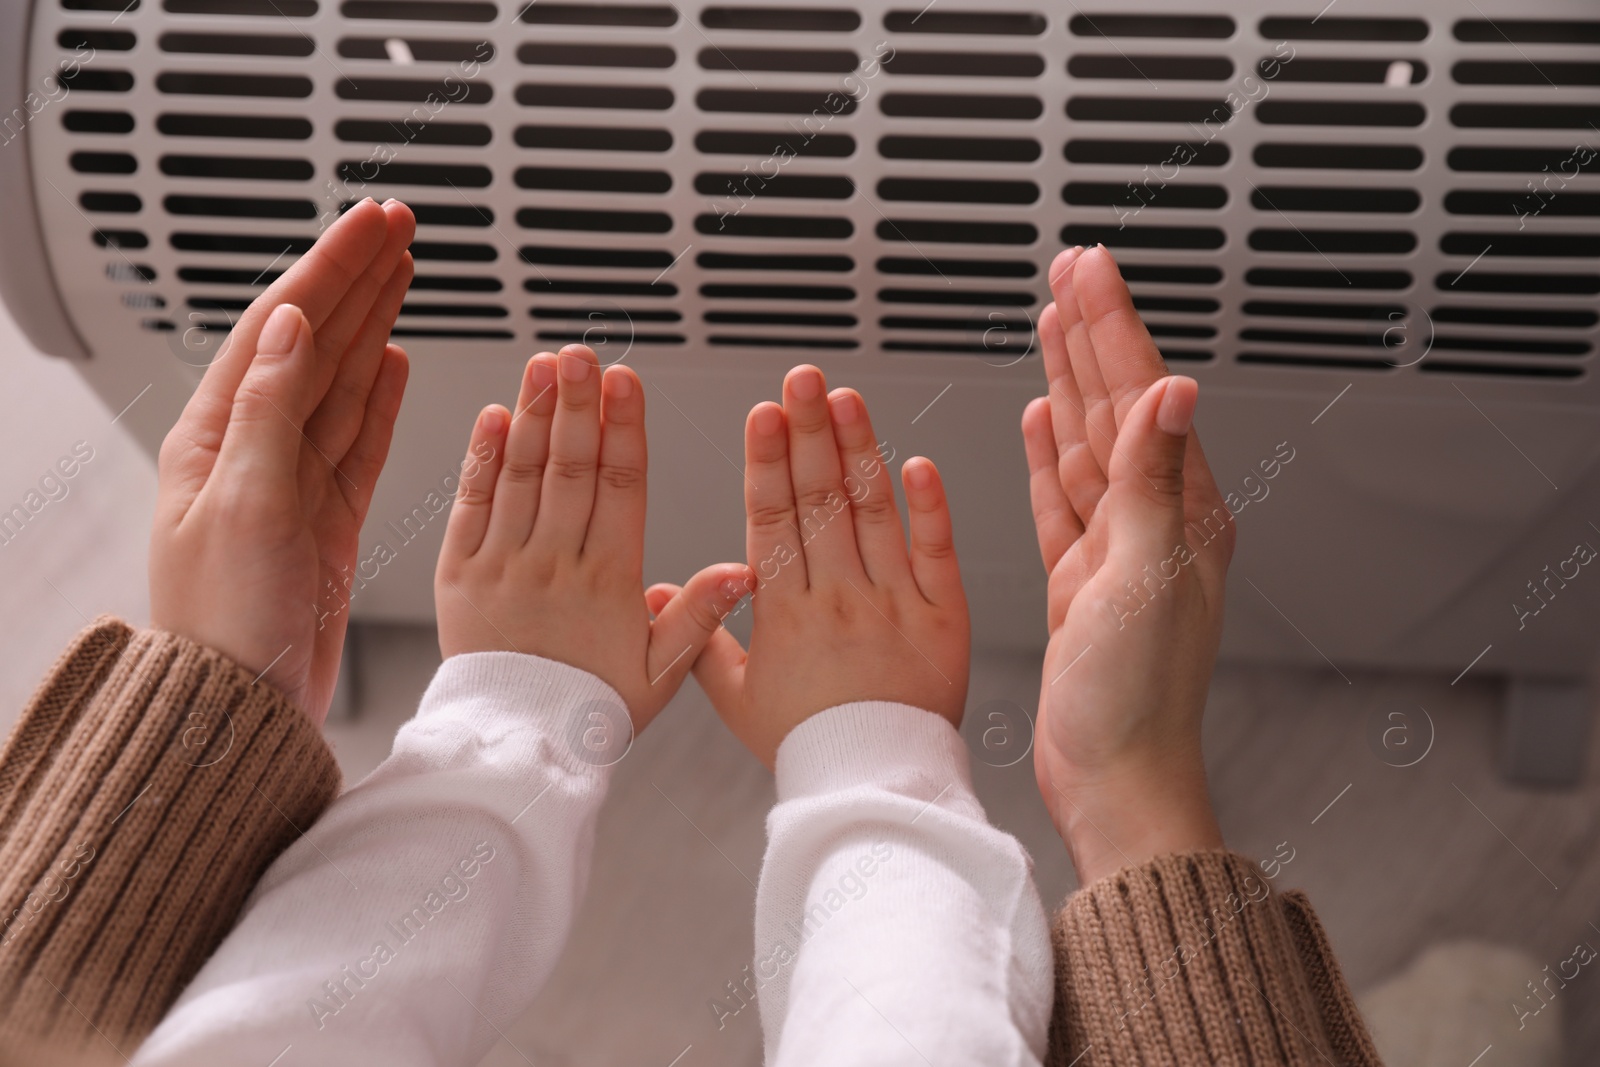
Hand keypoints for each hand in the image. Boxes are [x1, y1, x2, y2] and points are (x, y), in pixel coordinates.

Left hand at [150, 199, 416, 726]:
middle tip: (399, 227)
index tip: (369, 225)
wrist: (244, 707)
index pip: (277, 328)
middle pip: (312, 342)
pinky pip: (357, 437)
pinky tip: (394, 359)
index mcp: (216, 438)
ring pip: (340, 381)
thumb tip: (288, 324)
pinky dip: (379, 394)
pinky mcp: (326, 518)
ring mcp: (291, 483)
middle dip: (355, 279)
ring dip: (372, 321)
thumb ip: (270, 412)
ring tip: (403, 272)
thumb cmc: (225, 623)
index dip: (327, 270)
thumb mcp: (244, 506)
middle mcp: (251, 450)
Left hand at [433, 344, 748, 733]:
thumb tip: (745, 569)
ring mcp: (503, 565)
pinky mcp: (460, 575)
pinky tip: (494, 416)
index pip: (622, 487)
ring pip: (522, 475)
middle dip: (578, 404)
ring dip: (535, 414)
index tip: (627, 381)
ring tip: (544, 365)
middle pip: (571, 467)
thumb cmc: (592, 709)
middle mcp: (554, 564)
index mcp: (607, 580)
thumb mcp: (663, 671)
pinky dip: (481, 459)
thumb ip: (701, 614)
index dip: (625, 428)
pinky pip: (470, 506)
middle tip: (581, 353)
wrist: (516, 748)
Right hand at [682, 365, 968, 769]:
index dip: (767, 462)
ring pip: (873, 513)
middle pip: (820, 501)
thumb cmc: (808, 745)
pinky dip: (930, 508)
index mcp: (786, 614)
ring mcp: (894, 604)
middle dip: (809, 432)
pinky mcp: (944, 618)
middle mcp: (840, 599)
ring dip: (859, 450)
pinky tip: (917, 463)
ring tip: (847, 398)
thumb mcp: (737, 701)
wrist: (876, 787)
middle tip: (803, 378)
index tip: (762, 414)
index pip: (773, 520)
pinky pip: (938, 553)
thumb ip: (701, 639)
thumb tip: (663, 590)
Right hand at [1022, 245, 1232, 884]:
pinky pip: (1064, 496)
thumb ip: (1153, 480)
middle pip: (1116, 405)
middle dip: (1093, 334)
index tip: (1090, 268)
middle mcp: (1154, 523)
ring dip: (1071, 378)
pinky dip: (1050, 452)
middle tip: (1071, 270)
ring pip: (1087, 443)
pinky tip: (1044, 418)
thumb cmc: (1135, 698)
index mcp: (1181, 514)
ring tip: (1054, 322)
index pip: (1142, 396)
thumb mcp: (1144, 578)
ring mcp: (1117, 550)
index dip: (1113, 327)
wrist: (1113, 777)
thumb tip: (1179, 388)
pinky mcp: (1082, 580)